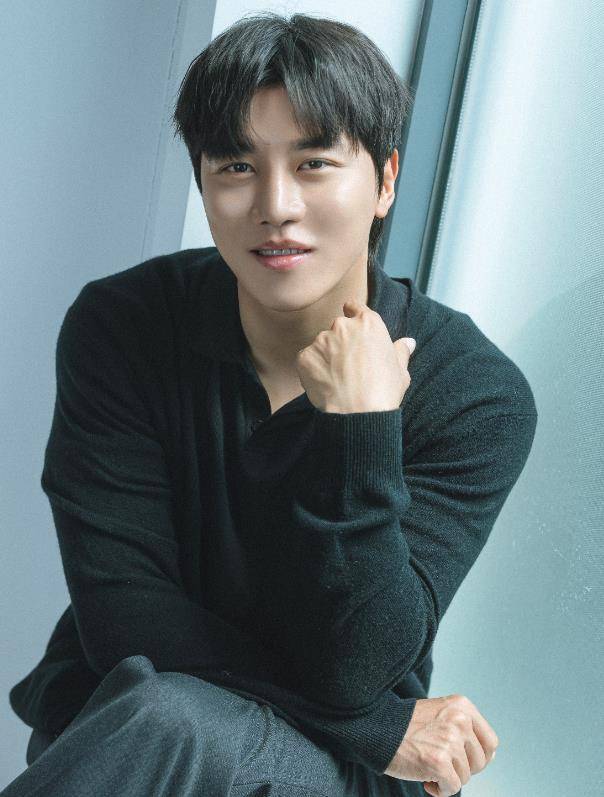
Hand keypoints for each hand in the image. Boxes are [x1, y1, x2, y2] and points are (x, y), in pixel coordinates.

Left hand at [295, 298, 416, 413]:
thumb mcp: (400, 370)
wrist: (358, 414)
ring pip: (322, 344)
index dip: (352, 313)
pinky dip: (313, 369)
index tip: (351, 323)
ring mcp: (321, 340)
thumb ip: (400, 351)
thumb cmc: (383, 392)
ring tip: (338, 378)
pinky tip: (325, 383)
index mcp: (368, 323)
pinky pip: (308, 359)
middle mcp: (342, 326)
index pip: (354, 306)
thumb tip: (408, 342)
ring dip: (327, 356)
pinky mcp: (305, 356)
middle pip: (338, 328)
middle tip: (349, 365)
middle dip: (341, 342)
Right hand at [384, 694, 498, 795]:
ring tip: (428, 766)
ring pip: (466, 776)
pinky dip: (440, 790)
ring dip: (448, 778)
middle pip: (480, 762)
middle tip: (439, 762)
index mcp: (462, 706)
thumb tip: (490, 755)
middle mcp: (459, 720)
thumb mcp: (440, 713)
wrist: (375, 727)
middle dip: (462, 768)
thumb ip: (464, 728)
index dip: (477, 756)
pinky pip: (453, 788)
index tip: (460, 758)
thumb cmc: (407, 725)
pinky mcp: (439, 761)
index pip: (490, 742)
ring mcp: (450, 740)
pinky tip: (425, 779)